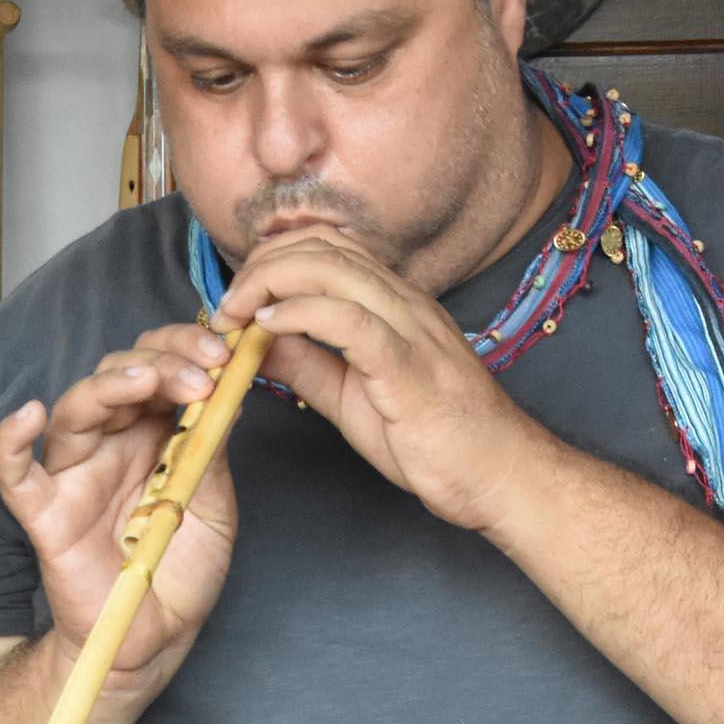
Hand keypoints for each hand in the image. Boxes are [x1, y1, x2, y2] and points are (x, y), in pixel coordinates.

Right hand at [0, 321, 242, 692]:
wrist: (155, 636)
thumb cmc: (180, 570)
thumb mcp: (214, 505)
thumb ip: (211, 452)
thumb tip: (227, 393)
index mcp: (152, 434)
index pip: (160, 368)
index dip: (187, 351)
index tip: (224, 355)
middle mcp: (110, 442)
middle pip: (120, 374)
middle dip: (163, 361)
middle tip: (202, 374)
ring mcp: (75, 473)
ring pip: (76, 407)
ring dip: (111, 384)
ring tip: (147, 381)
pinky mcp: (45, 512)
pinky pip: (14, 473)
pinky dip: (10, 442)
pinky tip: (27, 416)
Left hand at [216, 226, 550, 532]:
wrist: (498, 476)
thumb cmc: (436, 440)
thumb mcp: (351, 395)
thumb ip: (306, 363)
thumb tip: (254, 342)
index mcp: (395, 305)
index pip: (328, 248)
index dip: (272, 260)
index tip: (236, 300)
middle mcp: (405, 303)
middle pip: (322, 248)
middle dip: (261, 266)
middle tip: (224, 307)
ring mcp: (411, 329)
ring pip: (333, 270)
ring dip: (270, 283)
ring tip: (236, 314)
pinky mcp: (409, 366)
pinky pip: (349, 320)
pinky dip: (300, 314)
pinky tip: (268, 327)